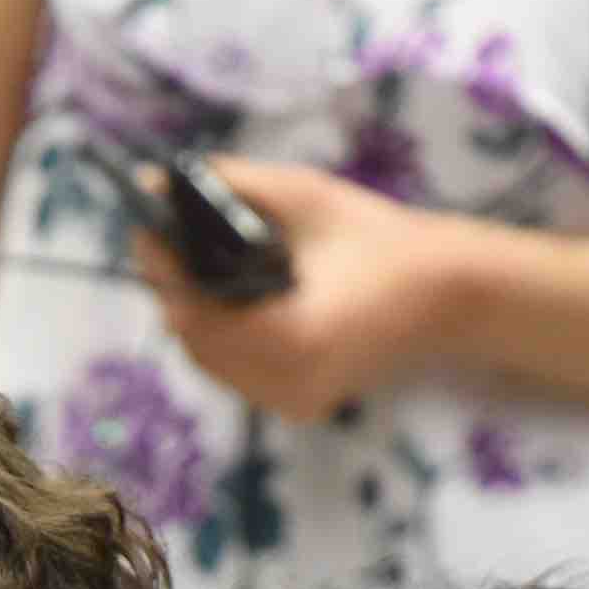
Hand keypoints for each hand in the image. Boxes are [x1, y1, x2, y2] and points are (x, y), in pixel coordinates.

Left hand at [138, 158, 501, 423]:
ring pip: (211, 363)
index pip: (197, 312)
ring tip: (178, 267)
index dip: (162, 270)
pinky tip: (214, 303)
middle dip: (171, 291)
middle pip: (195, 342)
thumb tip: (154, 181)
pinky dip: (219, 340)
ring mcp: (293, 402)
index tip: (143, 228)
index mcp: (294, 338)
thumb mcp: (305, 197)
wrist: (445, 292)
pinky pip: (237, 374)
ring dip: (190, 317)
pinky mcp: (298, 406)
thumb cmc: (379, 237)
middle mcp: (288, 384)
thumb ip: (229, 184)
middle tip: (156, 243)